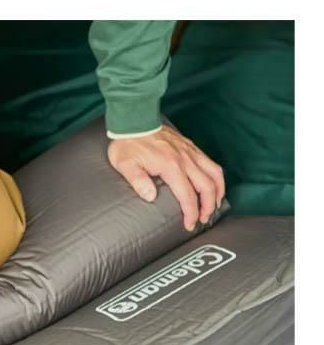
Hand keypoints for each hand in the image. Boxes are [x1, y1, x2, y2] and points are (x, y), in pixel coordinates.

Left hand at [108, 124, 225, 230]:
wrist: (135, 119)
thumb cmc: (128, 144)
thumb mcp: (126, 165)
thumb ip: (138, 181)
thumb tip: (150, 197)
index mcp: (170, 166)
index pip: (187, 195)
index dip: (191, 213)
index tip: (190, 225)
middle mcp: (185, 159)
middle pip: (207, 186)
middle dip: (208, 206)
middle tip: (204, 219)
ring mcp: (190, 151)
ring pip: (214, 172)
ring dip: (217, 191)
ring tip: (214, 205)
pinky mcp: (190, 147)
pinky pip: (210, 162)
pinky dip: (215, 177)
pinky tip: (212, 185)